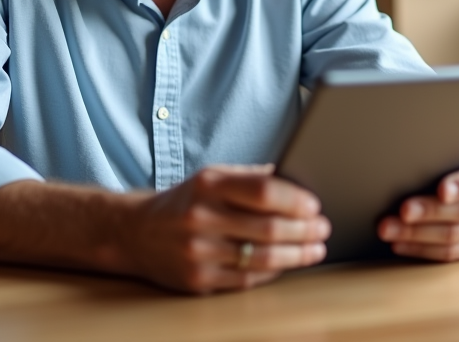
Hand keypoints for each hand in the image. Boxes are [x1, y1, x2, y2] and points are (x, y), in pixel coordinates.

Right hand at [125, 164, 330, 293]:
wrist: (136, 233)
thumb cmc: (184, 202)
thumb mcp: (211, 177)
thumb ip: (251, 178)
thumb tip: (296, 180)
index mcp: (208, 186)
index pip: (262, 192)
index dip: (295, 200)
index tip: (315, 206)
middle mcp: (200, 218)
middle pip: (268, 228)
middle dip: (304, 230)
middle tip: (323, 229)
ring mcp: (198, 253)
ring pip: (262, 258)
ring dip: (297, 255)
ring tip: (315, 249)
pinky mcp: (197, 281)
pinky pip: (247, 279)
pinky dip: (273, 271)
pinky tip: (288, 263)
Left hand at [377, 152, 458, 261]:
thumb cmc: (456, 164)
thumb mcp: (455, 154)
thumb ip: (440, 160)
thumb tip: (405, 166)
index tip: (441, 190)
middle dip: (428, 212)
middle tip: (403, 211)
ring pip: (452, 237)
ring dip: (416, 235)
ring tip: (390, 230)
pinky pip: (447, 254)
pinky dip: (420, 249)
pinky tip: (399, 244)